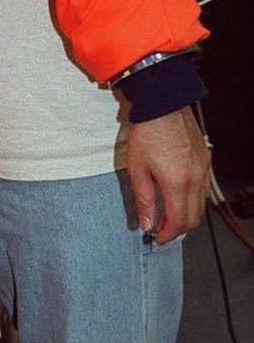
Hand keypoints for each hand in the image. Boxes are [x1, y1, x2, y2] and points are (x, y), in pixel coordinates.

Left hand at [125, 108, 210, 244]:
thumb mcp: (137, 168)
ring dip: (187, 215)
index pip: (178, 221)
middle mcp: (195, 178)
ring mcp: (203, 169)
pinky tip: (179, 196)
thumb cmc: (147, 133)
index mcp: (177, 182)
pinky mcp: (205, 160)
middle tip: (162, 230)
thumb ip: (144, 200)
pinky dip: (193, 199)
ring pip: (201, 205)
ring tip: (168, 215)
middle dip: (178, 229)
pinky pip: (203, 189)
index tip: (157, 238)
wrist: (163, 104)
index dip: (168, 235)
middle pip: (194, 218)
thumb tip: (147, 224)